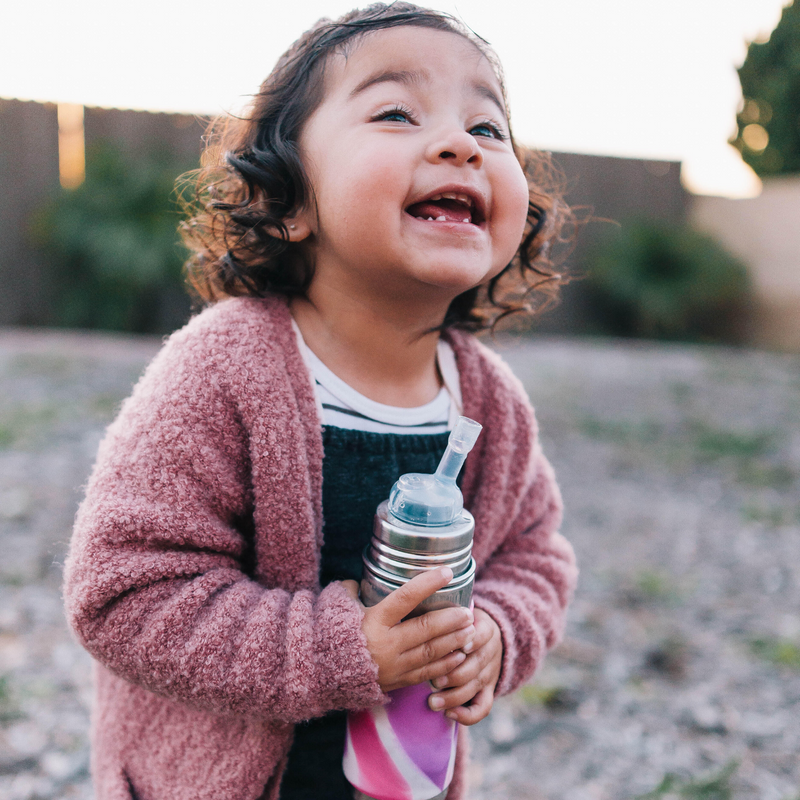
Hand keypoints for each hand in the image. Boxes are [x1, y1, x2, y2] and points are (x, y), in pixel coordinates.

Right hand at [341, 568, 475, 692]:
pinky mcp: (395, 682)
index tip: (447, 572)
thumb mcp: (339, 605)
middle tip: (468, 612)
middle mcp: (385, 645)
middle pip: (426, 630)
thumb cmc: (329, 632)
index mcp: (373, 621)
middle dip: (450, 620)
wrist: (316, 674)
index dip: (428, 584)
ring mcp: (392, 666)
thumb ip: (355, 591)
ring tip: (471, 632)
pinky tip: (459, 656)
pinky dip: (445, 665)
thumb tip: (364, 579)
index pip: (406, 598)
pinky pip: (425, 674)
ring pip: (430, 654)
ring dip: (454, 643)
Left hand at [426, 608, 501, 724]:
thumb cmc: (459, 621)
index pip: (482, 634)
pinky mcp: (489, 690)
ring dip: (454, 696)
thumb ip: (443, 613)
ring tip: (432, 701)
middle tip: (433, 681)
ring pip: (476, 687)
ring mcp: (490, 672)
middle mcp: (491, 651)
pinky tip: (449, 714)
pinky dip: (467, 715)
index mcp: (485, 628)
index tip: (458, 647)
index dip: (472, 641)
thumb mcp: (458, 611)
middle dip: (454, 675)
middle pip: (477, 665)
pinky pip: (483, 707)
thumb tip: (417, 606)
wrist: (485, 636)